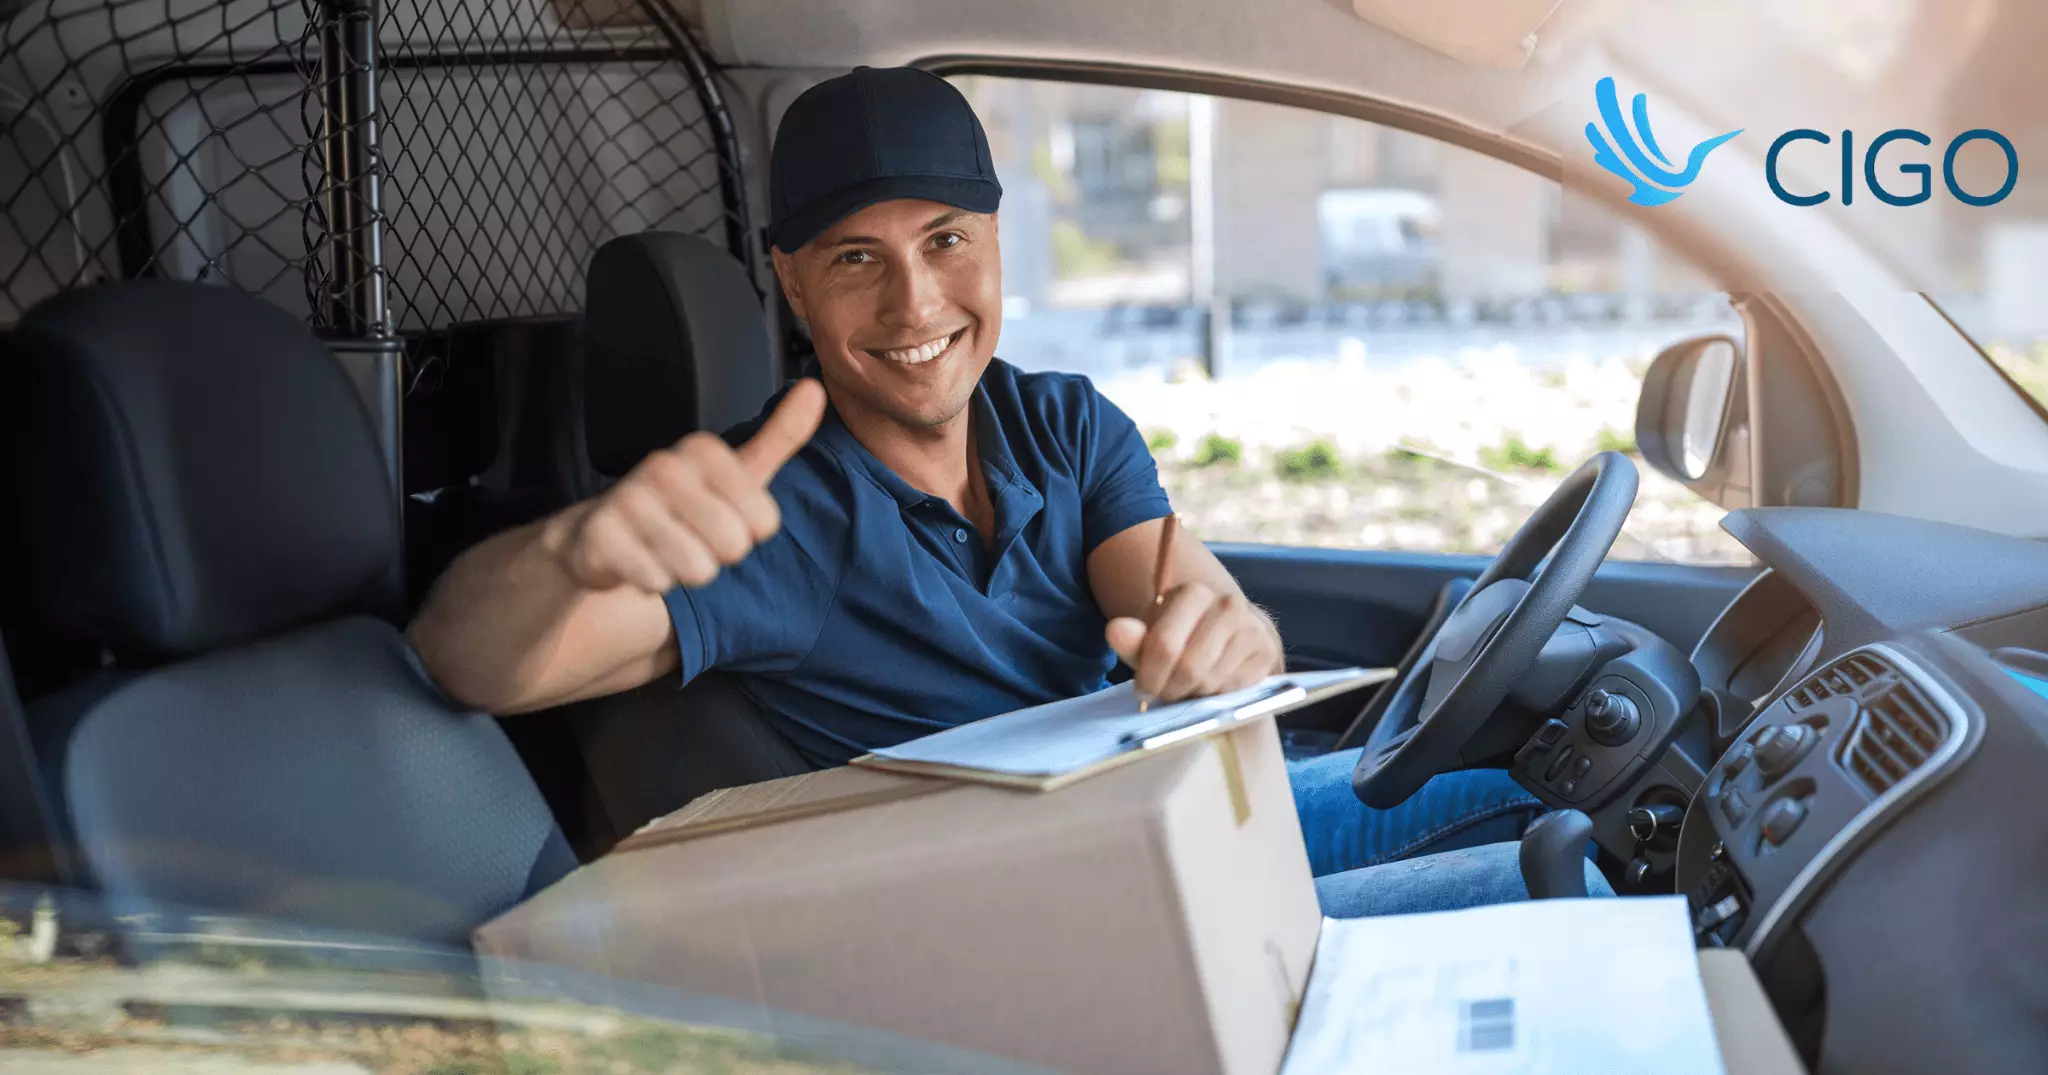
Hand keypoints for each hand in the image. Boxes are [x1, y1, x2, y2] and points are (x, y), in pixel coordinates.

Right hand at [546, 379, 826, 592]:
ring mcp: (628, 500)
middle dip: (719, 555)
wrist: (603, 533)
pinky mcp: (601, 536)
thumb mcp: (738, 471)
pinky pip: (658, 582)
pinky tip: (640, 560)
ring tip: (667, 549)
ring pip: (697, 568)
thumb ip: (780, 436)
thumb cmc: (684, 505)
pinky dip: (654, 582)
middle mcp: (664, 467)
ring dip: (686, 572)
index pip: (764, 521)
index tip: (724, 516)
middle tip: (693, 537)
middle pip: (733, 545)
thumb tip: (815, 390)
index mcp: (703, 451)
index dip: (749, 532)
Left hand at [1104, 581, 1283, 703]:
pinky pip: (1233, 690)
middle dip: (1171, 690)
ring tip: (1190, 687)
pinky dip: (1217, 697)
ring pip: (1210, 683)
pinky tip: (1214, 686)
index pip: (1163, 645)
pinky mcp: (1267, 652)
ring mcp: (1251, 628)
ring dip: (1193, 695)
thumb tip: (1115, 631)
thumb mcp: (1153, 637)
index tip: (1143, 689)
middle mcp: (1227, 604)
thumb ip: (1132, 639)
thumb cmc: (1185, 639)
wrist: (1234, 637)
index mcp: (1192, 592)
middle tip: (1166, 694)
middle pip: (1188, 668)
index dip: (1149, 676)